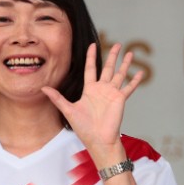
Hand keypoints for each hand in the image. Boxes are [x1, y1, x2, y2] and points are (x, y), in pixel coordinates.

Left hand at [42, 42, 142, 159]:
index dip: (91, 56)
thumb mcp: (68, 110)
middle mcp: (102, 89)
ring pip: (120, 74)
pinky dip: (135, 80)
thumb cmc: (84, 128)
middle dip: (112, 56)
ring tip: (130, 53)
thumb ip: (57, 98)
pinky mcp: (120, 99)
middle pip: (108, 68)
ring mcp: (112, 94)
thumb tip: (43, 88)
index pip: (91, 68)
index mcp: (90, 90)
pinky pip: (129, 87)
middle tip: (117, 44)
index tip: (93, 45)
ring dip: (125, 64)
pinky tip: (140, 72)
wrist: (98, 140)